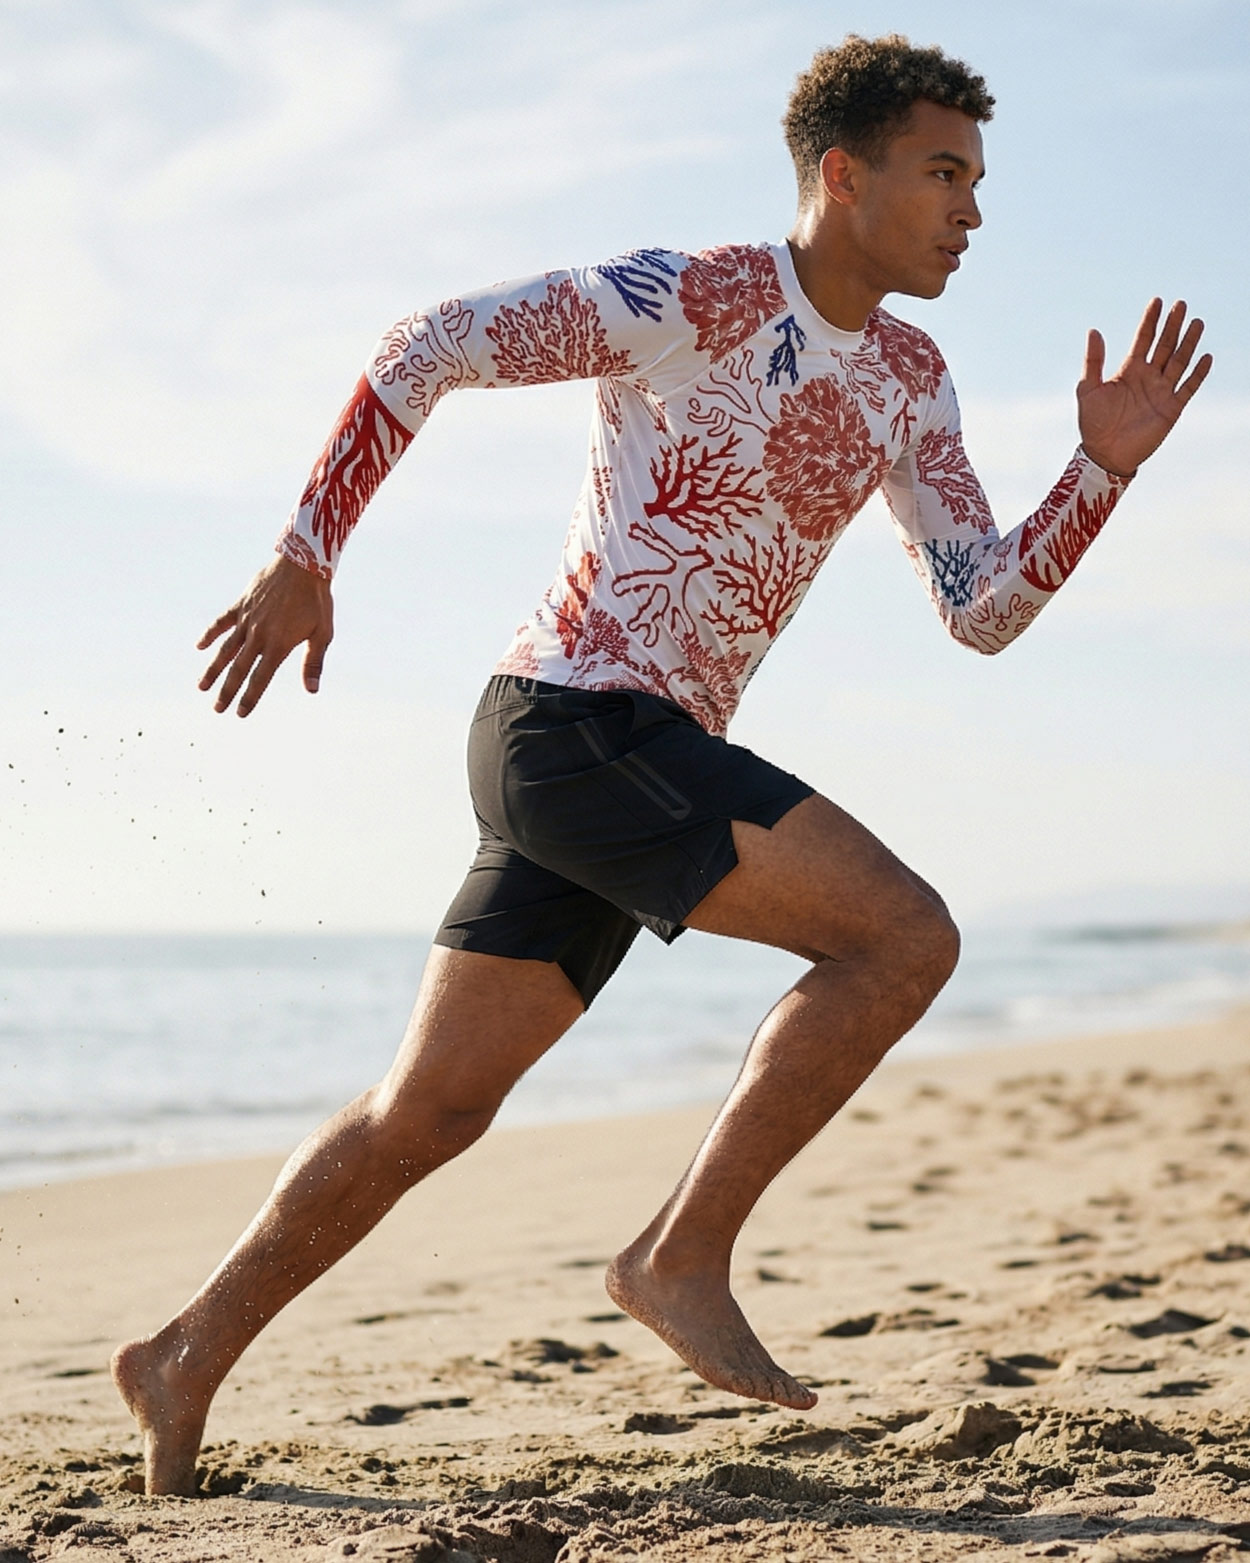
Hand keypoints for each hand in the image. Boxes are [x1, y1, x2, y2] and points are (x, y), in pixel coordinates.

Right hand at [197, 554, 333, 716]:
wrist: (303, 564)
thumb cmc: (317, 601)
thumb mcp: (322, 634)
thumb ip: (313, 663)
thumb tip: (312, 690)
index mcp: (278, 645)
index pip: (260, 678)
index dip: (250, 698)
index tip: (239, 714)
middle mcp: (258, 635)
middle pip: (238, 669)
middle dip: (227, 691)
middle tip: (217, 709)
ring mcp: (247, 619)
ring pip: (225, 649)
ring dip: (213, 669)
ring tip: (201, 687)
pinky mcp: (241, 604)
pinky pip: (221, 622)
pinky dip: (210, 634)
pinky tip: (200, 646)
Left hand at [1077, 299, 1211, 478]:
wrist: (1104, 454)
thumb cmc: (1093, 424)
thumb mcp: (1089, 389)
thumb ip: (1093, 361)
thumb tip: (1094, 330)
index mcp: (1129, 370)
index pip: (1144, 339)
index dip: (1151, 320)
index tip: (1158, 301)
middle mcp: (1148, 377)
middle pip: (1165, 346)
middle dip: (1173, 326)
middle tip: (1181, 305)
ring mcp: (1161, 392)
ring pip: (1179, 362)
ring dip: (1188, 343)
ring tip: (1196, 323)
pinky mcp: (1171, 409)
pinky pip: (1188, 388)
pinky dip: (1197, 373)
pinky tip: (1205, 357)